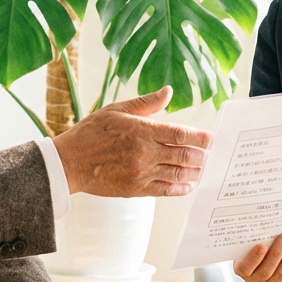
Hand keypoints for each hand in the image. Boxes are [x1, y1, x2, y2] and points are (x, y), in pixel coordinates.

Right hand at [52, 86, 211, 196]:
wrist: (69, 162)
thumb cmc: (91, 133)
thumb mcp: (117, 110)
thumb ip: (146, 103)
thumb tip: (168, 91)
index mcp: (142, 131)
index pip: (180, 134)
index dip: (200, 137)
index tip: (211, 138)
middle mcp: (145, 153)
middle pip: (185, 155)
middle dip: (202, 155)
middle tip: (211, 154)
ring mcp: (141, 173)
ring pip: (178, 174)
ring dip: (195, 172)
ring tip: (204, 168)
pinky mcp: (136, 189)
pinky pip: (166, 190)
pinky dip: (181, 187)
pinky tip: (189, 183)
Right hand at [233, 233, 281, 281]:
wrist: (264, 259)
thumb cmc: (254, 247)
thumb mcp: (249, 243)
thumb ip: (254, 238)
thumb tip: (266, 224)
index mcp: (243, 269)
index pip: (246, 267)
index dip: (254, 258)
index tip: (261, 246)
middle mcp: (256, 280)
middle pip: (267, 270)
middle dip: (278, 252)